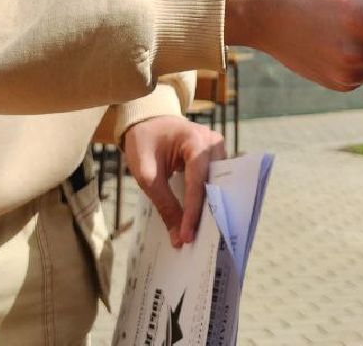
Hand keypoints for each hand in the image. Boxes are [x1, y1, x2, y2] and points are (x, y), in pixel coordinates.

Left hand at [121, 115, 225, 247]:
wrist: (147, 120)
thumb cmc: (144, 142)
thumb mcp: (147, 174)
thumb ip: (165, 204)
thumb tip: (178, 239)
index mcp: (196, 140)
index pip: (197, 181)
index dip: (192, 212)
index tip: (186, 237)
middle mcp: (213, 143)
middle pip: (214, 184)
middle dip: (206, 213)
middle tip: (199, 242)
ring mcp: (217, 149)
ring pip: (217, 186)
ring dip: (209, 209)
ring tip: (202, 235)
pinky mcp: (215, 157)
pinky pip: (215, 182)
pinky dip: (208, 200)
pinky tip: (202, 220)